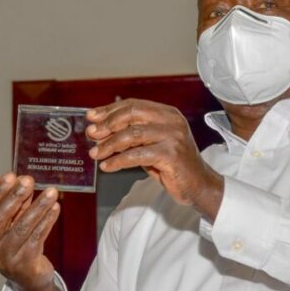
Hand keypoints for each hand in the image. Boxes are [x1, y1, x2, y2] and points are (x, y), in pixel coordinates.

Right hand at [0, 173, 61, 290]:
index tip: (11, 176)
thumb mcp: (14, 223)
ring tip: (51, 192)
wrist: (29, 279)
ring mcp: (5, 257)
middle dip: (15, 197)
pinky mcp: (23, 264)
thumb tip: (24, 182)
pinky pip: (37, 238)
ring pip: (22, 228)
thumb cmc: (19, 245)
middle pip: (0, 218)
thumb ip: (18, 205)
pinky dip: (47, 221)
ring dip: (38, 207)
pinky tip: (55, 209)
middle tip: (28, 181)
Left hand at [86, 99, 222, 218]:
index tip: (91, 117)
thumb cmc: (172, 165)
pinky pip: (137, 155)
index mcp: (167, 113)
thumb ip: (130, 136)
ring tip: (95, 154)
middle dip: (107, 124)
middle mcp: (172, 121)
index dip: (110, 110)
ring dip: (109, 144)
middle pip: (132, 114)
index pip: (133, 105)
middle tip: (91, 135)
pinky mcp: (171, 155)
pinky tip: (107, 166)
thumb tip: (99, 131)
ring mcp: (173, 137)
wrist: (198, 185)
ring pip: (132, 134)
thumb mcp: (150, 145)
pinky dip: (118, 160)